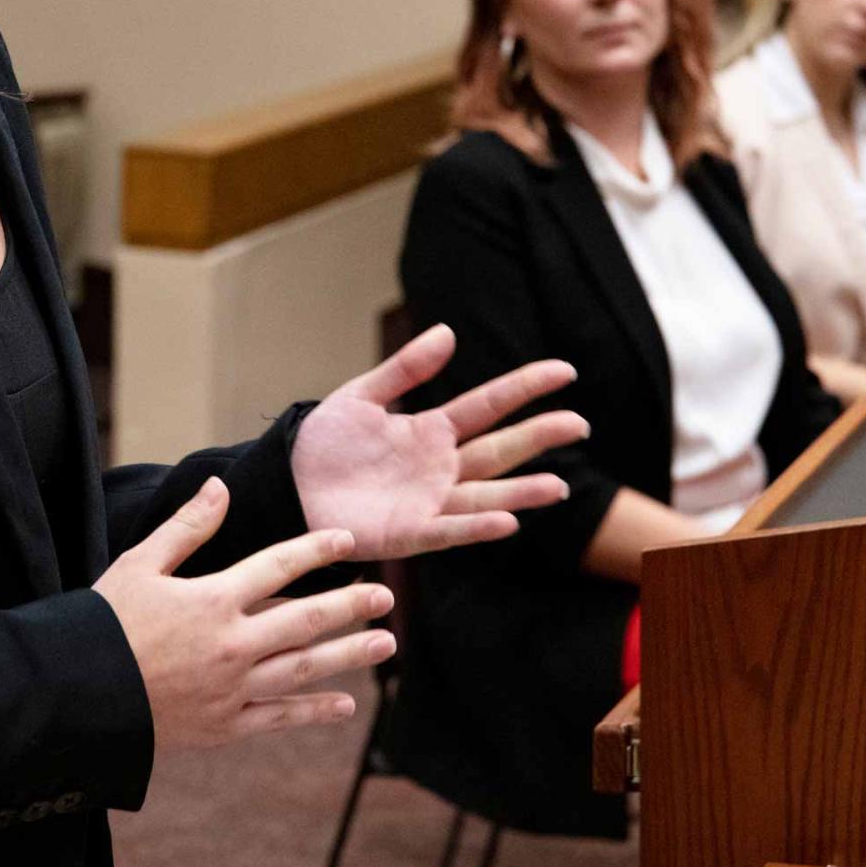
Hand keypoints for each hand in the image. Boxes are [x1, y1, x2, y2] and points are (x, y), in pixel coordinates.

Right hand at [93, 477, 395, 750]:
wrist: (76, 697)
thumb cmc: (104, 623)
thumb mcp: (140, 564)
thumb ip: (187, 528)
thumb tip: (222, 487)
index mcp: (211, 600)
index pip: (277, 566)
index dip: (316, 550)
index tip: (347, 540)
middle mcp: (230, 645)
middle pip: (304, 620)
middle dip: (350, 605)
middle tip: (386, 596)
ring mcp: (230, 690)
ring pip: (302, 670)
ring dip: (348, 655)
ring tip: (385, 643)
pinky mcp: (223, 727)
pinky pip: (278, 718)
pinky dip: (313, 712)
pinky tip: (346, 706)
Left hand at [291, 322, 585, 559]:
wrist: (286, 483)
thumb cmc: (324, 443)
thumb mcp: (362, 396)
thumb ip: (405, 368)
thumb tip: (449, 332)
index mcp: (430, 431)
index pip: (488, 405)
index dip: (525, 388)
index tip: (565, 371)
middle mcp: (439, 468)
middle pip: (499, 449)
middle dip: (538, 437)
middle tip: (580, 423)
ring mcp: (428, 502)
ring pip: (486, 495)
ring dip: (521, 492)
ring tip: (559, 486)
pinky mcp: (408, 534)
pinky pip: (449, 530)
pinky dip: (477, 527)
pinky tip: (508, 522)